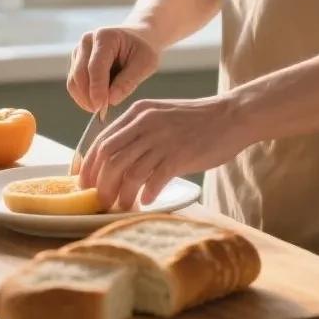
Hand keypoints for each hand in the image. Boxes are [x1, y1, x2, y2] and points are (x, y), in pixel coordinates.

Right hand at [66, 26, 158, 112]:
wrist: (139, 38)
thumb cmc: (143, 49)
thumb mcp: (146, 64)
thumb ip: (128, 81)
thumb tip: (110, 100)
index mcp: (105, 36)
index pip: (95, 66)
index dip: (97, 89)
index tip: (101, 108)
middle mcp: (87, 41)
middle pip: (79, 75)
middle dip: (89, 97)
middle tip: (103, 113)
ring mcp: (79, 50)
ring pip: (74, 81)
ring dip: (85, 99)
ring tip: (102, 108)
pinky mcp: (77, 61)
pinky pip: (74, 84)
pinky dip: (83, 96)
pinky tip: (98, 102)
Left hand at [78, 95, 249, 211]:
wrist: (232, 116)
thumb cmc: (196, 120)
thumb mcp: (161, 114)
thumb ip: (138, 130)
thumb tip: (114, 158)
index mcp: (139, 112)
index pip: (102, 141)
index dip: (90, 167)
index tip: (86, 186)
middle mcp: (146, 123)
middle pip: (110, 158)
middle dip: (101, 185)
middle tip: (102, 202)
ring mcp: (163, 139)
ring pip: (130, 173)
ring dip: (123, 195)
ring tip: (124, 206)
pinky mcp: (180, 155)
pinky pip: (154, 180)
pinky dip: (147, 194)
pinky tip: (148, 201)